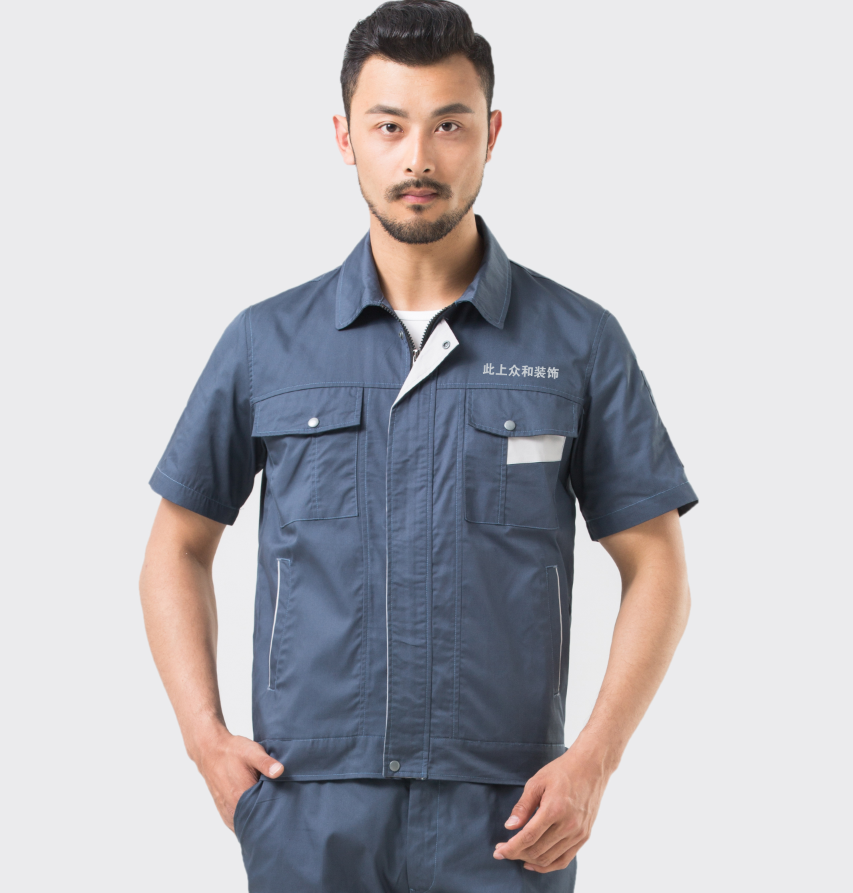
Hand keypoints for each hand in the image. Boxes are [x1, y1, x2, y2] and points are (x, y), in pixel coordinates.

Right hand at [193, 729, 283, 831]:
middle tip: (281, 810)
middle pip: (256, 824)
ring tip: (270, 809)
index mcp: (240, 797)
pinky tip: (257, 810)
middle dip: (269, 820)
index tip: (286, 809)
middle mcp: (232, 809)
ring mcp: (228, 813)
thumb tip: (280, 771)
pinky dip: (249, 820)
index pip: (265, 816)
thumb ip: (266, 763)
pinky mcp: (225, 812)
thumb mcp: (252, 752)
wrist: (211, 751)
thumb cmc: (233, 751)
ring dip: (258, 821)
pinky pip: (239, 824)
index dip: (277, 813)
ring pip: (247, 826)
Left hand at [492, 745, 611, 872]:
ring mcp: (578, 833)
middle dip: (516, 853)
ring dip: (529, 860)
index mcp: (554, 809)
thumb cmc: (562, 771)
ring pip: (549, 859)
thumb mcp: (537, 782)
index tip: (498, 851)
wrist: (591, 767)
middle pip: (537, 850)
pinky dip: (548, 865)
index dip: (511, 847)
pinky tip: (534, 862)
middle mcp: (568, 825)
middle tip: (503, 850)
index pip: (529, 837)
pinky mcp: (584, 836)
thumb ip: (523, 806)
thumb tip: (510, 826)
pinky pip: (564, 860)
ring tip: (516, 854)